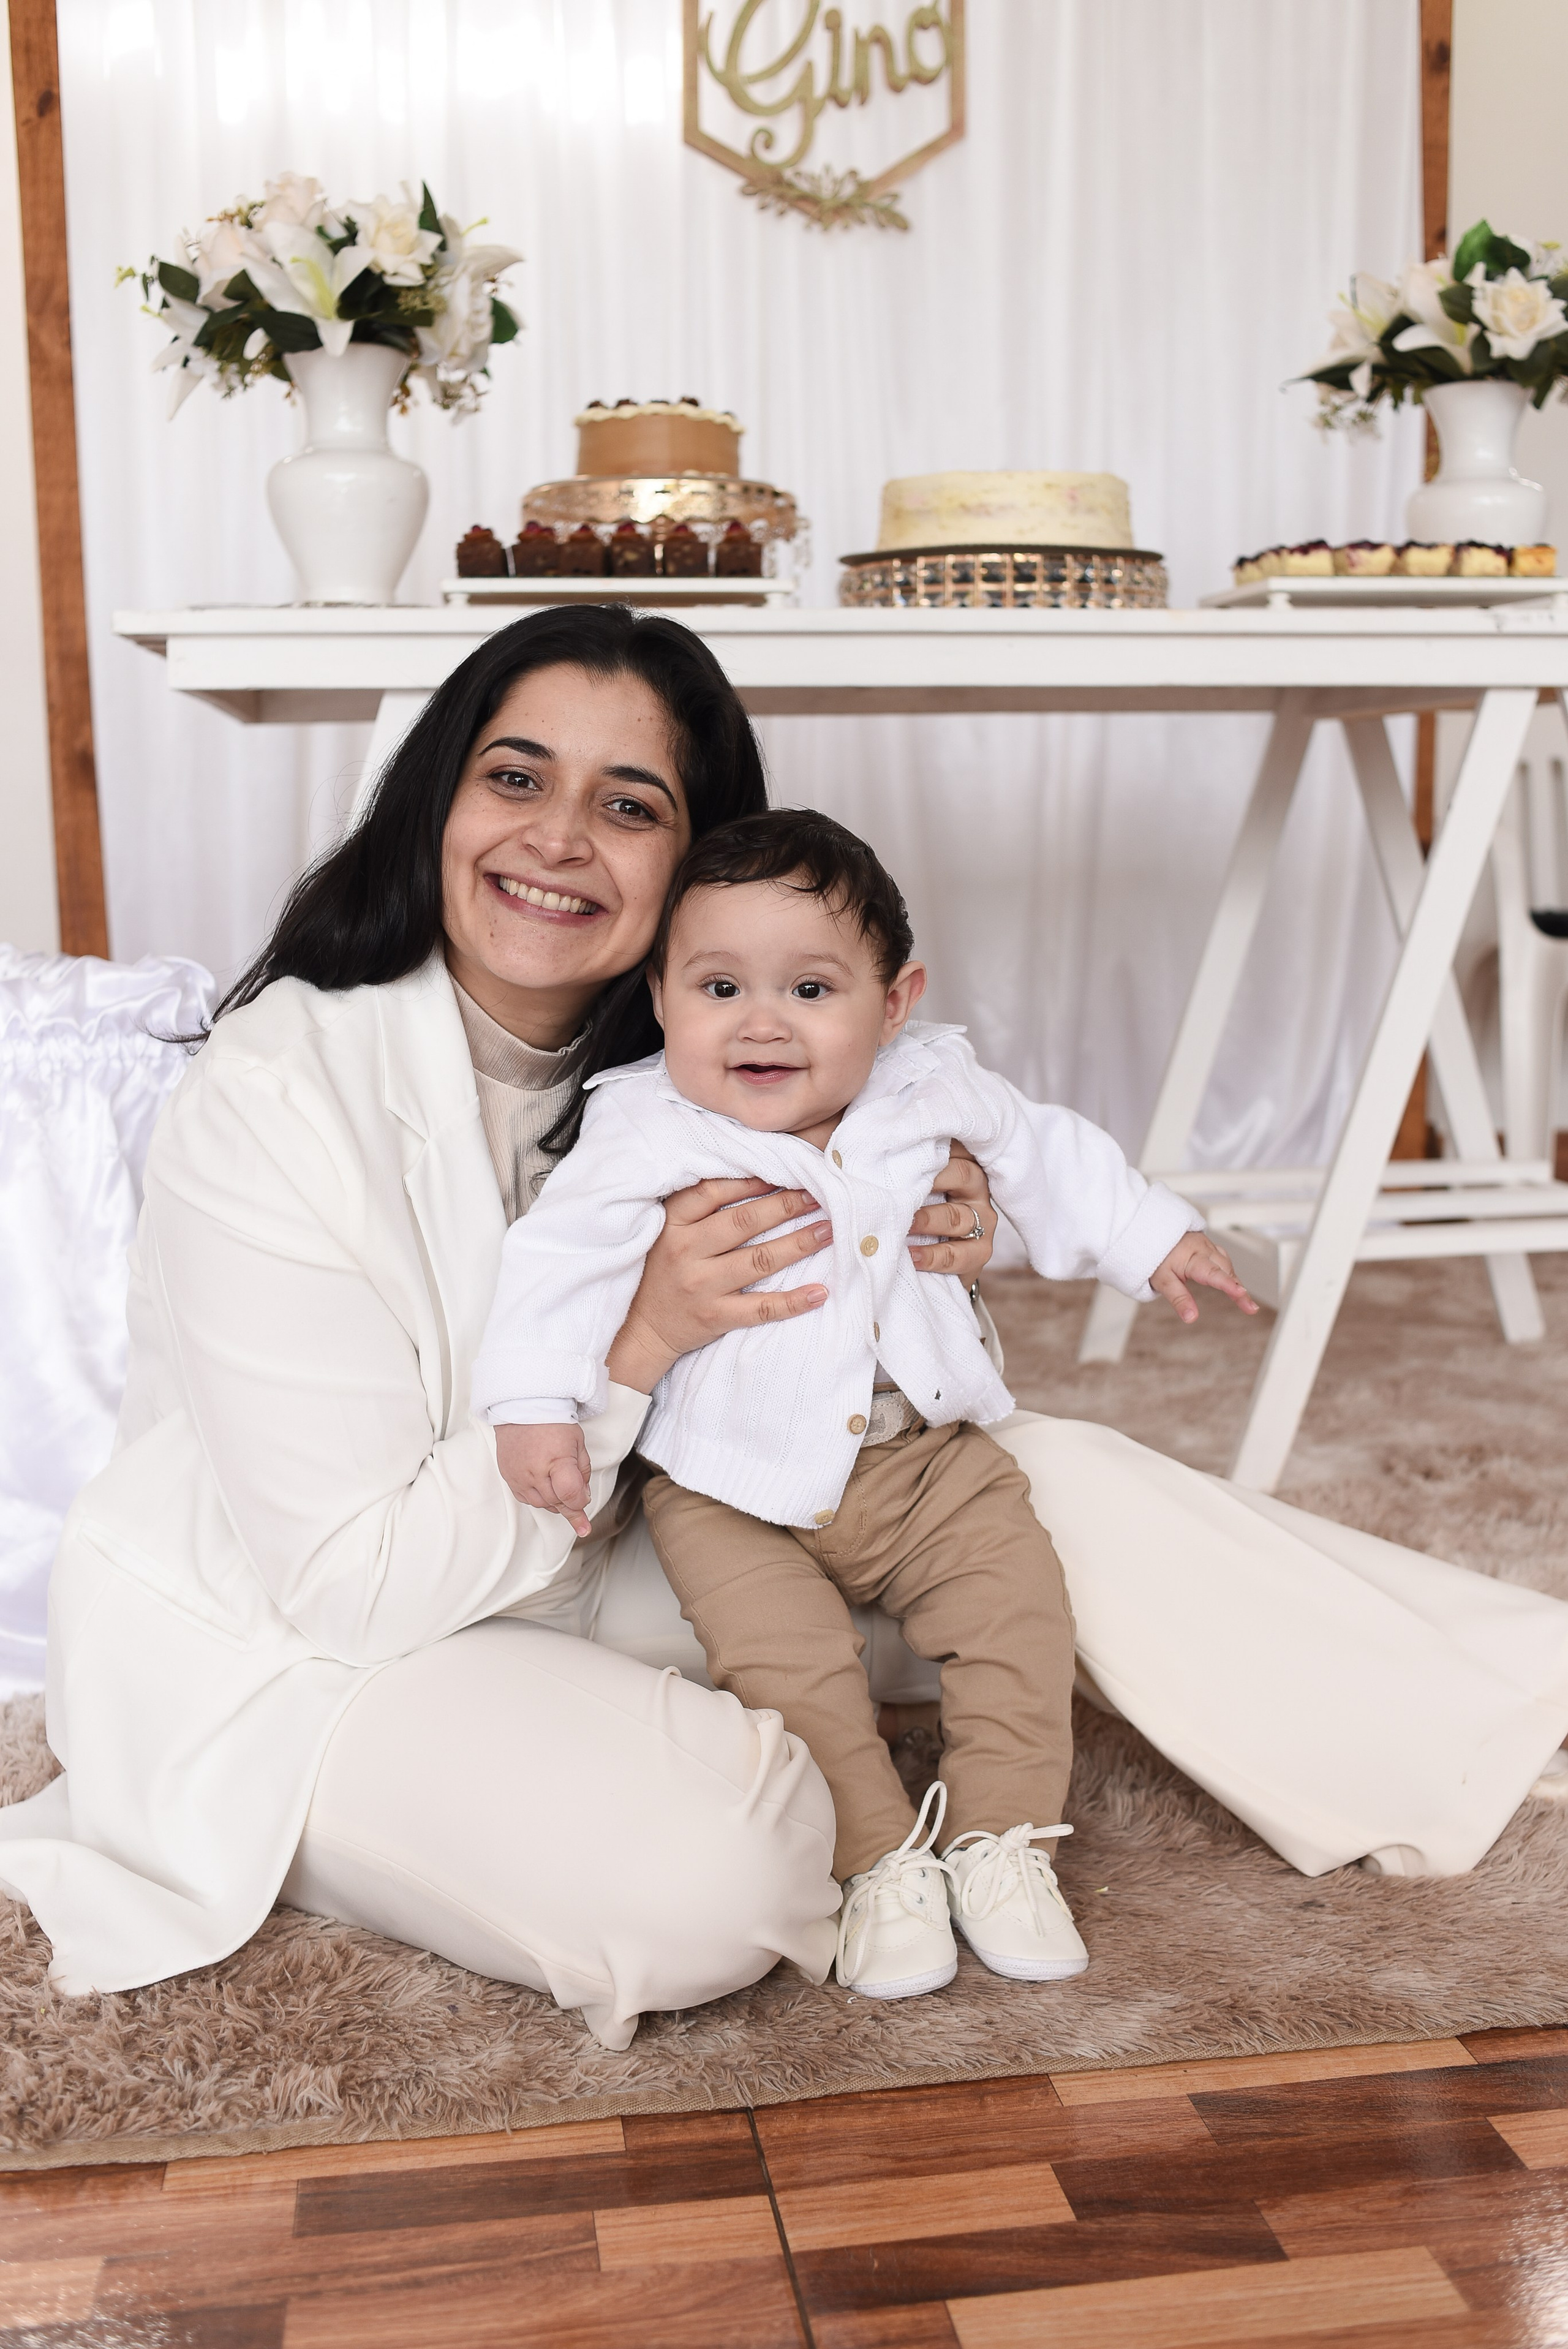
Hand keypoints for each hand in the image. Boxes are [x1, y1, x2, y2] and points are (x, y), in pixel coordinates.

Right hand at [495, 1422, 593, 1537]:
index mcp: (557, 1460)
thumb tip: (582, 1496)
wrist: (521, 1408)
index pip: (570, 1495)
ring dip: (554, 1502)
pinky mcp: (509, 1477)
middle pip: (556, 1503)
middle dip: (570, 1504)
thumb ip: (582, 1471)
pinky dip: (538, 1497)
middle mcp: (535, 1471)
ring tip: (561, 1491)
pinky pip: (525, 1498)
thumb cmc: (551, 1422)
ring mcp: (519, 1476)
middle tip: (577, 1501)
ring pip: (541, 1504)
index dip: (580, 1503)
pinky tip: (544, 1488)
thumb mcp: (577, 1443)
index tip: (584, 1503)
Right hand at [606, 1179, 832, 1395]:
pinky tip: (820, 1292)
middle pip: (744, 1222)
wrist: (640, 1329)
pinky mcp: (715, 1317)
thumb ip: (698, 1206)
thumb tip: (754, 1175)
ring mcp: (702, 1286)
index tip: (784, 1169)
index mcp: (673, 1224)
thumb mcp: (668, 1231)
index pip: (713, 1191)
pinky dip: (793, 1301)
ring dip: (798, 1244)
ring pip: (759, 1261)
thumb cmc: (662, 1270)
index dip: (751, 1179)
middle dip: (786, 1205)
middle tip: (819, 1194)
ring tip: (828, 1230)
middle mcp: (686, 1252)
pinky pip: (761, 1308)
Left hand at [909, 1144, 995, 1283]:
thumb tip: (861, 1148)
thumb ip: (901, 1167)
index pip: (952, 1147)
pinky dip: (931, 1256)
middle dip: (927, 1180)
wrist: (931, 1262)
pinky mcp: (981, 1251)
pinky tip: (911, 1255)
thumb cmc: (913, 1210)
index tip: (900, 1147)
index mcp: (962, 1162)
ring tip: (901, 1225)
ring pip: (956, 1216)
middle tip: (897, 1188)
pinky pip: (957, 1254)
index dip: (930, 1145)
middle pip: (961, 1174)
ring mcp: (983, 1219)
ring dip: (926, 1220)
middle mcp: (976, 1187)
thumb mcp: (910, 1184)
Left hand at [1150, 1231, 1258, 1324]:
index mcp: (1193, 1257)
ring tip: (1246, 1302)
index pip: (1214, 1273)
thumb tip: (1191, 1318)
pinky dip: (1230, 1273)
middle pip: (1226, 1271)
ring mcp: (1209, 1247)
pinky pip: (1224, 1260)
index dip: (1228, 1285)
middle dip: (1239, 1289)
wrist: (1154, 1232)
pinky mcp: (1210, 1248)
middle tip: (1250, 1308)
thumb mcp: (1162, 1280)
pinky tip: (1233, 1283)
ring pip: (1227, 1265)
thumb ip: (1178, 1299)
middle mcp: (1204, 1250)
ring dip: (1236, 1282)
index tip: (1241, 1294)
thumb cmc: (1157, 1255)